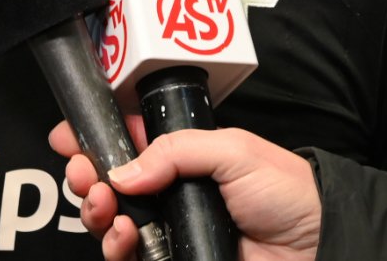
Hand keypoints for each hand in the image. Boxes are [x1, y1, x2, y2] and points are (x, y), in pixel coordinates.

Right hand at [49, 120, 321, 260]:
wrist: (318, 247)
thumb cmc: (288, 193)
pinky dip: (115, 246)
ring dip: (95, 212)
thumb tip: (124, 172)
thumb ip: (175, 151)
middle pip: (108, 184)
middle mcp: (169, 193)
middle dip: (86, 176)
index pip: (126, 142)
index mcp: (182, 156)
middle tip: (84, 174)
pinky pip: (129, 257)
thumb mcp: (232, 151)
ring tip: (106, 208)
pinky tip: (124, 236)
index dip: (94, 138)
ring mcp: (169, 230)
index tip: (68, 137)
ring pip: (110, 222)